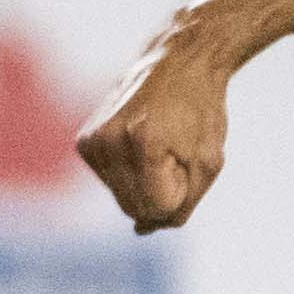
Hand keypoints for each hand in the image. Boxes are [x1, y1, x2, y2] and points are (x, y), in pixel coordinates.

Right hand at [76, 15, 238, 232]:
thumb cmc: (201, 111)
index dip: (179, 193)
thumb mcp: (208, 163)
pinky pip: (110, 183)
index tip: (185, 159)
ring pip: (121, 199)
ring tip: (157, 144)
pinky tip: (139, 142)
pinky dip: (128, 173)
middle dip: (160, 192)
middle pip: (134, 209)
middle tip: (173, 152)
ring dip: (144, 184)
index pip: (156, 209)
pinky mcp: (85, 141)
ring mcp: (92, 141)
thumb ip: (180, 206)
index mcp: (143, 143)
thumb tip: (141, 231)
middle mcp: (109, 141)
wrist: (180, 62)